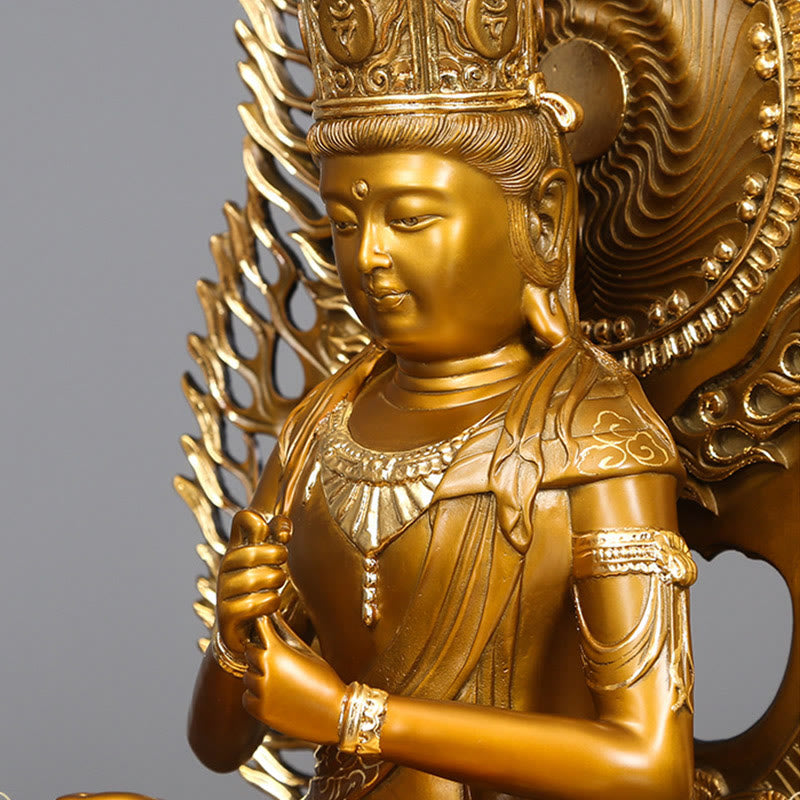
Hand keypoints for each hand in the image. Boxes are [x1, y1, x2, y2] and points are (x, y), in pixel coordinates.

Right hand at [216, 510, 292, 655]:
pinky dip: (268, 602)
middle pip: (248, 554)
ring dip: (273, 580)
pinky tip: (272, 601)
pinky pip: (250, 605)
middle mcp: (226, 567)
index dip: (260, 521)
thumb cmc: (263, 587)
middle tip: (284, 561)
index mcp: (239, 548)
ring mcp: (223, 591)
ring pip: (250, 580)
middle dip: (273, 556)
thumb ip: (278, 538)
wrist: (247, 631)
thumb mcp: (272, 560)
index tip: (284, 536)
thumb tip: (284, 531)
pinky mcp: (225, 616)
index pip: (242, 520)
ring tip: (279, 582)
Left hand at [243, 616, 344, 744]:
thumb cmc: (324, 680)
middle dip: (261, 653)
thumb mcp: (306, 652)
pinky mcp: (260, 711)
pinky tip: (276, 695)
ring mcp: (261, 691)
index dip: (264, 627)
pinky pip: (248, 697)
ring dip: (259, 675)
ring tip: (281, 680)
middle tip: (279, 660)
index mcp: (277, 650)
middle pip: (250, 651)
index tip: (268, 630)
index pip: (258, 627)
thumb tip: (272, 615)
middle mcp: (266, 668)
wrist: (335, 714)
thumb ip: (285, 633)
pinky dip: (257, 696)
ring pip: (248, 675)